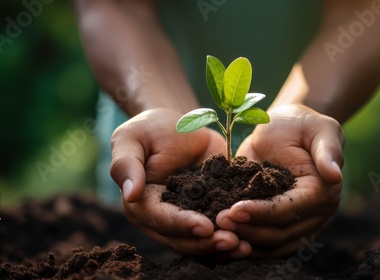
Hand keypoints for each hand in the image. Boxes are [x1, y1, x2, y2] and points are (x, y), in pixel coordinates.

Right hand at [110, 109, 249, 256]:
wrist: (182, 123)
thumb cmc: (150, 128)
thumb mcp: (132, 138)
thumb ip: (126, 164)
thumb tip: (130, 194)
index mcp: (142, 204)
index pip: (161, 220)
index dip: (182, 225)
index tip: (205, 226)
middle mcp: (165, 216)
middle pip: (184, 238)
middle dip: (208, 243)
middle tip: (233, 241)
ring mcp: (190, 215)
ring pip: (203, 240)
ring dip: (223, 246)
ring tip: (245, 246)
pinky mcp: (212, 208)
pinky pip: (222, 227)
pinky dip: (236, 234)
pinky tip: (254, 238)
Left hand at [217, 104, 343, 257]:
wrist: (285, 129)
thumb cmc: (301, 124)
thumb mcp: (318, 128)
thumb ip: (328, 149)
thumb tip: (335, 174)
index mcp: (322, 193)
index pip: (290, 210)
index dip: (262, 213)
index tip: (234, 209)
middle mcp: (313, 215)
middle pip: (279, 234)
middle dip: (247, 230)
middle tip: (217, 221)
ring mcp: (297, 225)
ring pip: (270, 246)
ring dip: (243, 242)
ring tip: (216, 232)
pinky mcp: (280, 227)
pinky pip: (264, 246)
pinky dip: (244, 245)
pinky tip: (222, 240)